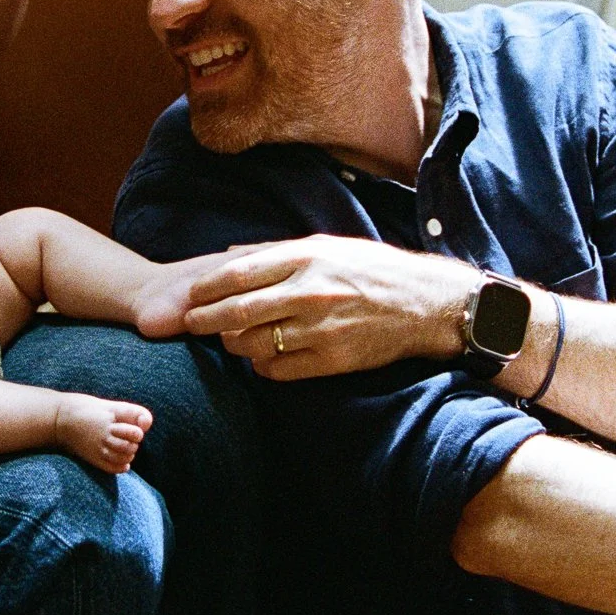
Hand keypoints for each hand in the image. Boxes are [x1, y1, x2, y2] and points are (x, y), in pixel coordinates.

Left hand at [180, 235, 477, 378]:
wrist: (424, 304)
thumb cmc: (372, 269)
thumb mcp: (327, 245)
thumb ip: (276, 251)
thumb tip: (229, 255)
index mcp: (306, 257)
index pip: (238, 275)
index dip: (207, 288)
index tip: (191, 295)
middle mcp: (309, 292)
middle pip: (238, 311)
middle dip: (206, 320)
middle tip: (191, 324)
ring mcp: (319, 328)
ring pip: (254, 344)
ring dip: (233, 344)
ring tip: (229, 341)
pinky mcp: (331, 359)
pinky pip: (279, 369)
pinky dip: (262, 366)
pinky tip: (262, 358)